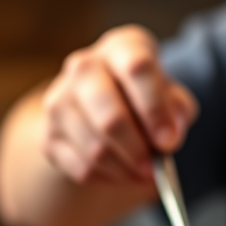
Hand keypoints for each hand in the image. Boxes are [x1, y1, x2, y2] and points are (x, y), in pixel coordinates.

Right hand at [41, 26, 198, 184]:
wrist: (103, 111)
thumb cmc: (145, 100)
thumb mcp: (171, 97)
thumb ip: (178, 111)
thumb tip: (169, 135)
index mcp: (122, 47)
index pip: (137, 68)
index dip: (155, 109)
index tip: (168, 141)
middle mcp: (84, 66)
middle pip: (110, 116)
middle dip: (136, 149)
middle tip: (154, 169)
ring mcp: (59, 100)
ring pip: (95, 148)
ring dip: (125, 169)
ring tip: (143, 173)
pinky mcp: (48, 136)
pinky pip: (82, 168)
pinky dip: (108, 178)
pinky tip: (122, 173)